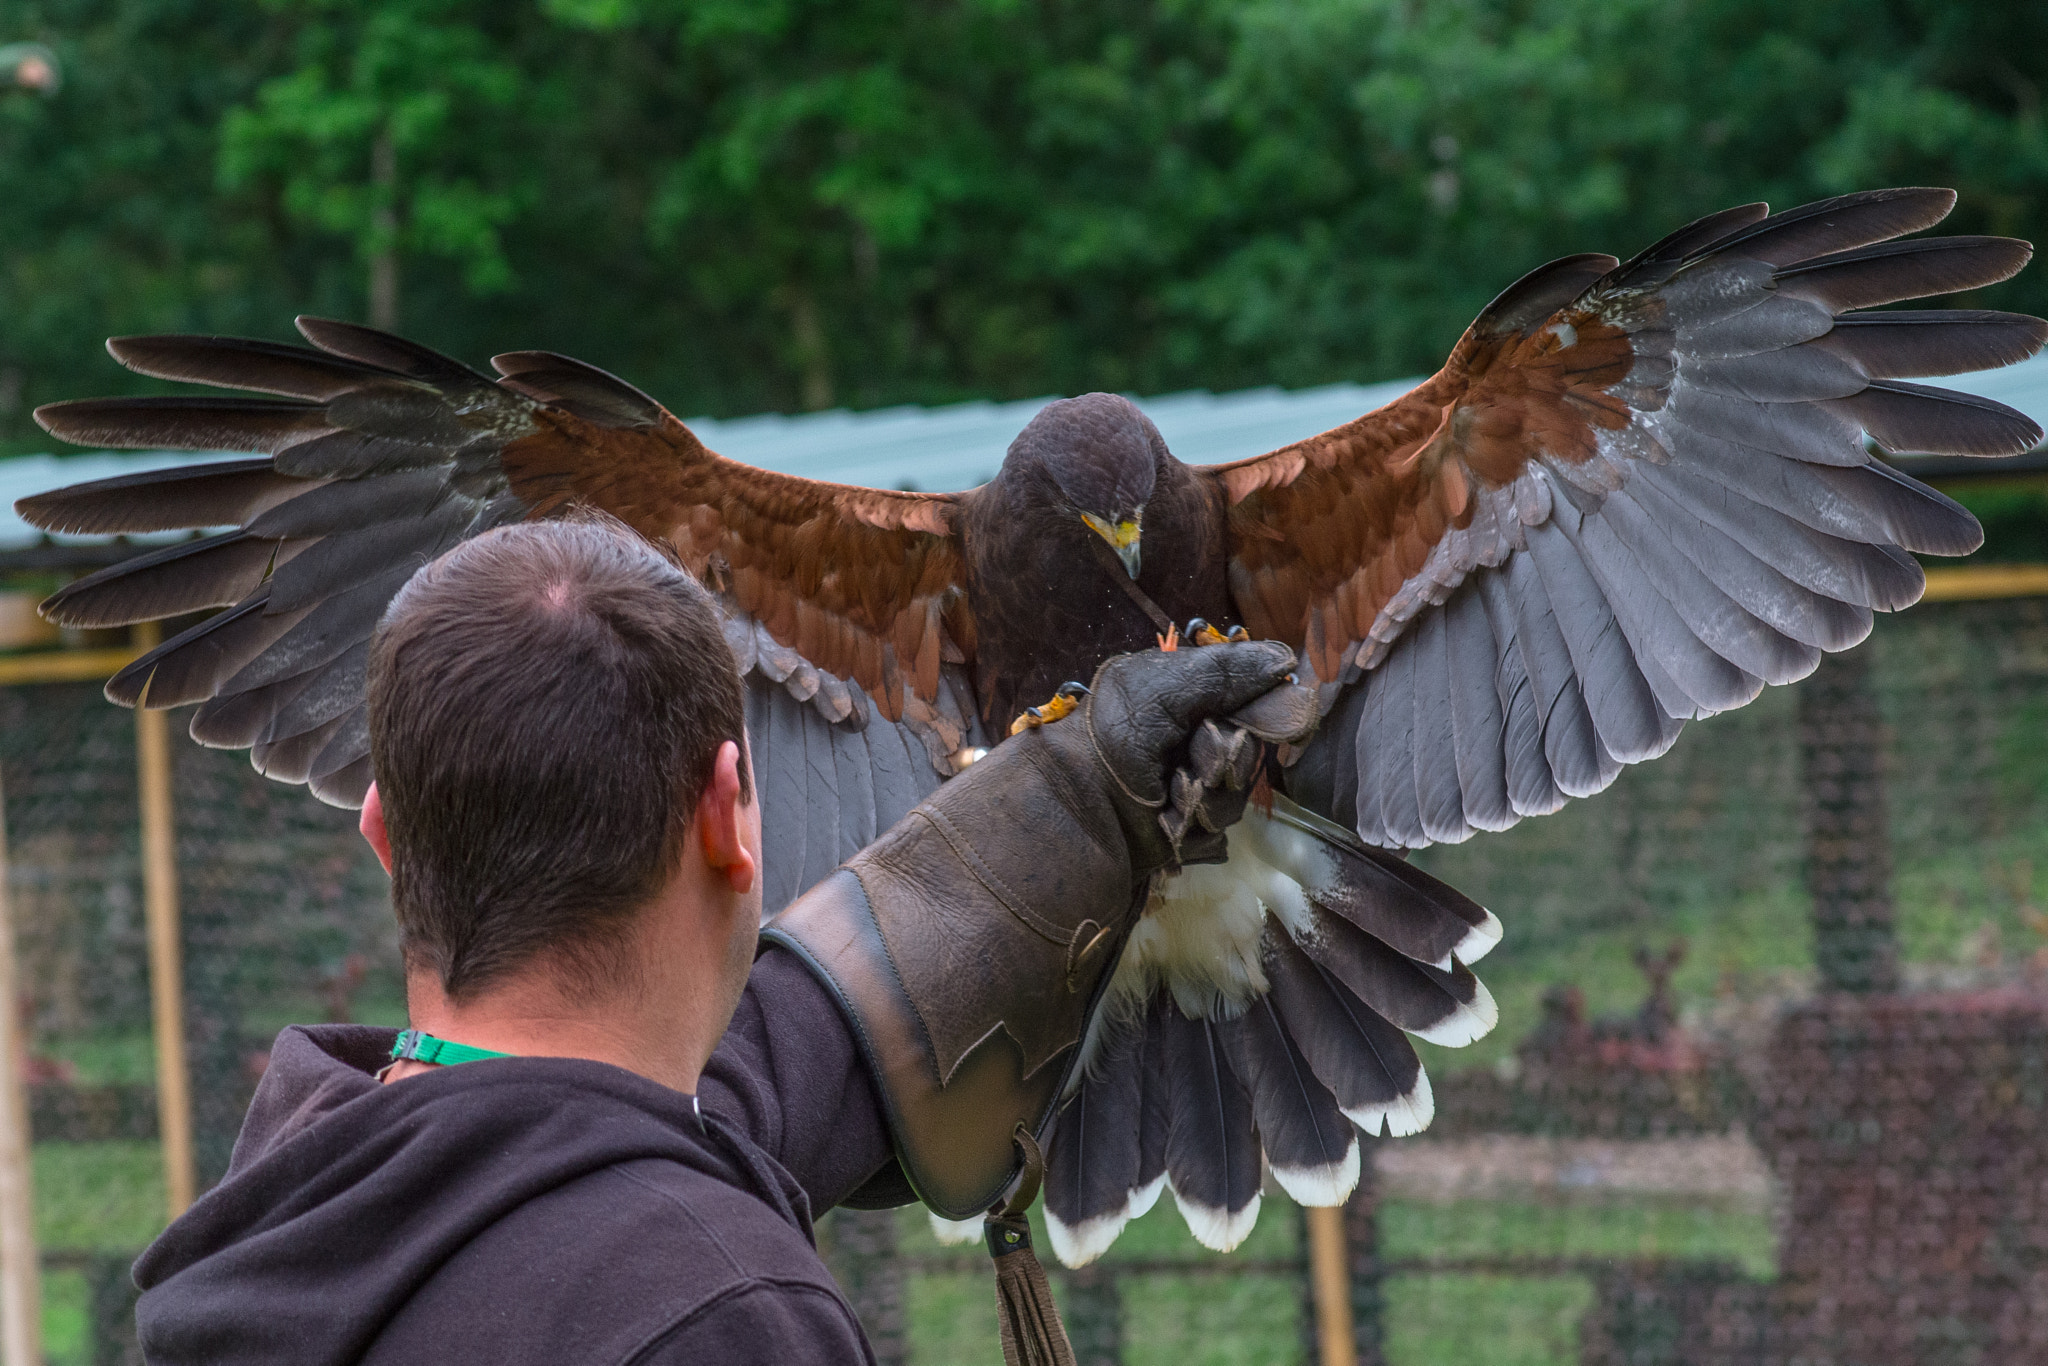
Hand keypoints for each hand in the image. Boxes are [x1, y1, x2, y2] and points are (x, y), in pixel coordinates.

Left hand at [1017, 640, 1313, 874]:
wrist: (1080, 798)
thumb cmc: (1115, 728)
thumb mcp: (1167, 684)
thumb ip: (1226, 670)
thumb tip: (1286, 659)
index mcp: (1190, 692)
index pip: (1254, 691)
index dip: (1269, 701)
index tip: (1283, 705)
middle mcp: (1198, 732)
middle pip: (1256, 740)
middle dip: (1226, 748)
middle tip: (1195, 749)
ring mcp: (1197, 777)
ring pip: (1242, 782)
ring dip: (1211, 783)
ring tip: (1173, 784)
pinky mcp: (1192, 819)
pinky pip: (1224, 817)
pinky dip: (1198, 813)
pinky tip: (1169, 812)